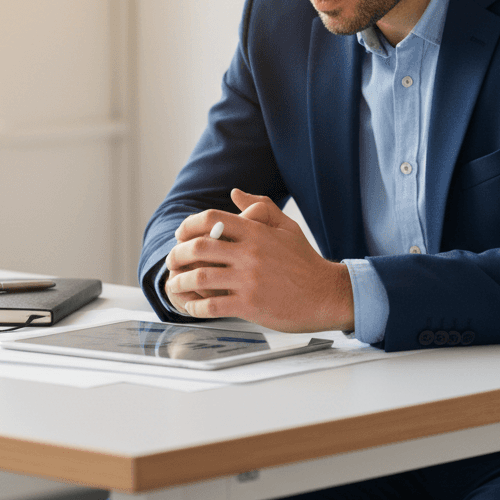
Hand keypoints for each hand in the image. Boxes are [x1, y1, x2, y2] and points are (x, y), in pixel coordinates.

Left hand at [164, 188, 354, 332]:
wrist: (326, 295)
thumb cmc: (305, 261)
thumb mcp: (287, 227)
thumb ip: (261, 207)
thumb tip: (235, 193)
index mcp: (256, 232)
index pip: (212, 219)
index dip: (189, 225)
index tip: (180, 234)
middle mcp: (250, 253)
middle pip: (198, 246)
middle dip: (177, 254)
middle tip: (172, 261)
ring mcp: (249, 280)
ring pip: (199, 276)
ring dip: (179, 281)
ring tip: (174, 284)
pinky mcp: (250, 305)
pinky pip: (211, 305)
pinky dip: (194, 306)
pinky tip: (192, 306)